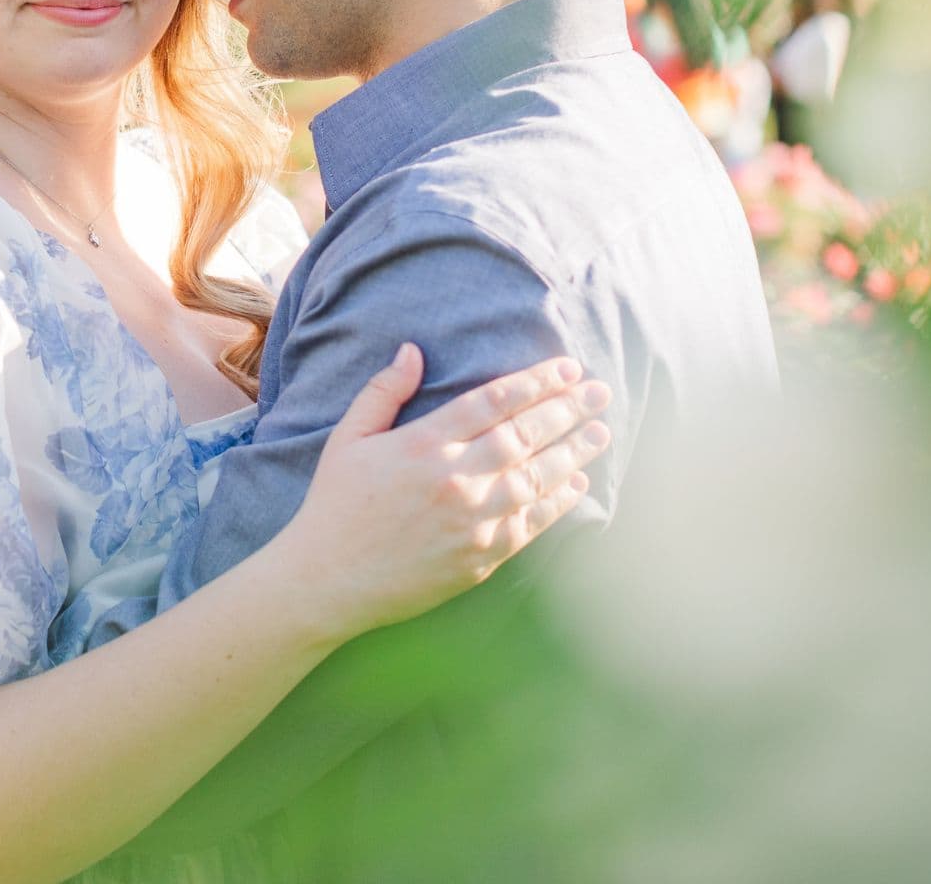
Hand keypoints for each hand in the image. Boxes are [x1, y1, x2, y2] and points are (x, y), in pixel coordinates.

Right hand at [272, 345, 609, 643]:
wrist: (329, 580)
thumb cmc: (336, 504)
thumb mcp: (348, 438)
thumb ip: (382, 391)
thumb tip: (412, 350)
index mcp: (423, 443)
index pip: (493, 401)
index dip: (535, 382)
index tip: (567, 369)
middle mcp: (454, 478)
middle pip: (525, 434)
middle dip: (568, 410)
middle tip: (602, 392)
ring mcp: (471, 521)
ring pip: (537, 478)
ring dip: (574, 452)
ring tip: (601, 432)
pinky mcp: (480, 557)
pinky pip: (530, 524)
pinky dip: (558, 502)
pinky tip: (578, 484)